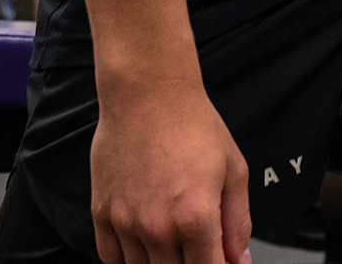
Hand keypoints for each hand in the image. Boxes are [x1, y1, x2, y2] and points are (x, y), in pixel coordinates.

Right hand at [90, 77, 250, 263]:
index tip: (218, 261)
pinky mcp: (102, 212)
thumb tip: (238, 259)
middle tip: (195, 247)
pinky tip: (142, 248)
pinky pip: (110, 258)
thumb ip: (237, 223)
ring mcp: (125, 222)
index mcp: (195, 218)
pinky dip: (127, 261)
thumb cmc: (191, 124)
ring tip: (171, 243)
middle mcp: (157, 227)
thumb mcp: (234, 171)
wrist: (149, 93)